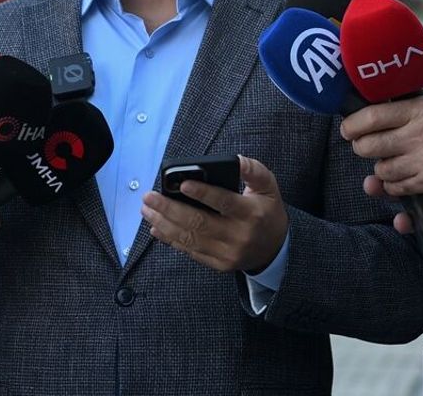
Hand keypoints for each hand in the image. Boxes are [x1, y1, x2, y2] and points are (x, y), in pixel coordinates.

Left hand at [140, 155, 287, 272]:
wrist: (275, 249)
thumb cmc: (267, 211)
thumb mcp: (269, 187)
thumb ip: (253, 170)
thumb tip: (234, 158)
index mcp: (251, 213)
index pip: (224, 202)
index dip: (203, 193)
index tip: (182, 184)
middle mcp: (238, 235)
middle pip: (199, 222)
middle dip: (170, 208)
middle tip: (149, 196)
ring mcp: (228, 253)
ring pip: (190, 238)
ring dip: (164, 223)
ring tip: (147, 209)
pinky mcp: (219, 264)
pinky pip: (191, 252)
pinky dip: (171, 239)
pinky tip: (157, 227)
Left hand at [340, 86, 422, 195]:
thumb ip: (412, 97)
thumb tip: (384, 95)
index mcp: (417, 110)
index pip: (371, 117)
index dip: (353, 124)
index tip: (348, 128)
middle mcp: (416, 135)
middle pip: (368, 146)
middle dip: (361, 146)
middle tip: (363, 144)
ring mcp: (422, 160)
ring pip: (380, 169)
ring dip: (380, 166)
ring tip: (390, 158)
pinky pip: (397, 187)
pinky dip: (394, 183)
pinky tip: (401, 174)